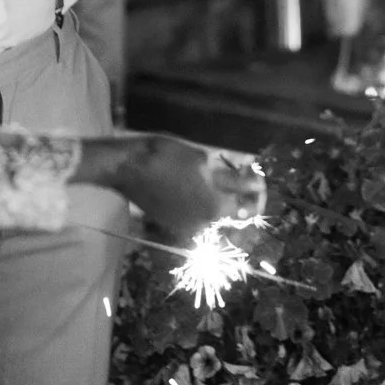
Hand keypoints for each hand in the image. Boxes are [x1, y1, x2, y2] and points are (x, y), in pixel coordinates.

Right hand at [84, 135, 265, 238]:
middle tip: (243, 178)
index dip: (258, 193)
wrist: (127, 167)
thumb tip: (255, 181)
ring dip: (224, 202)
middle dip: (243, 199)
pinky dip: (205, 205)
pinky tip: (202, 187)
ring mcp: (187, 227)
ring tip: (224, 179)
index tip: (257, 179)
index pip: (249, 209)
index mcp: (215, 208)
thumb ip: (232, 176)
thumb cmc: (166, 157)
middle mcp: (204, 224)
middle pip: (234, 217)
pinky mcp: (171, 224)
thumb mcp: (202, 160)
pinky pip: (197, 218)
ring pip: (216, 218)